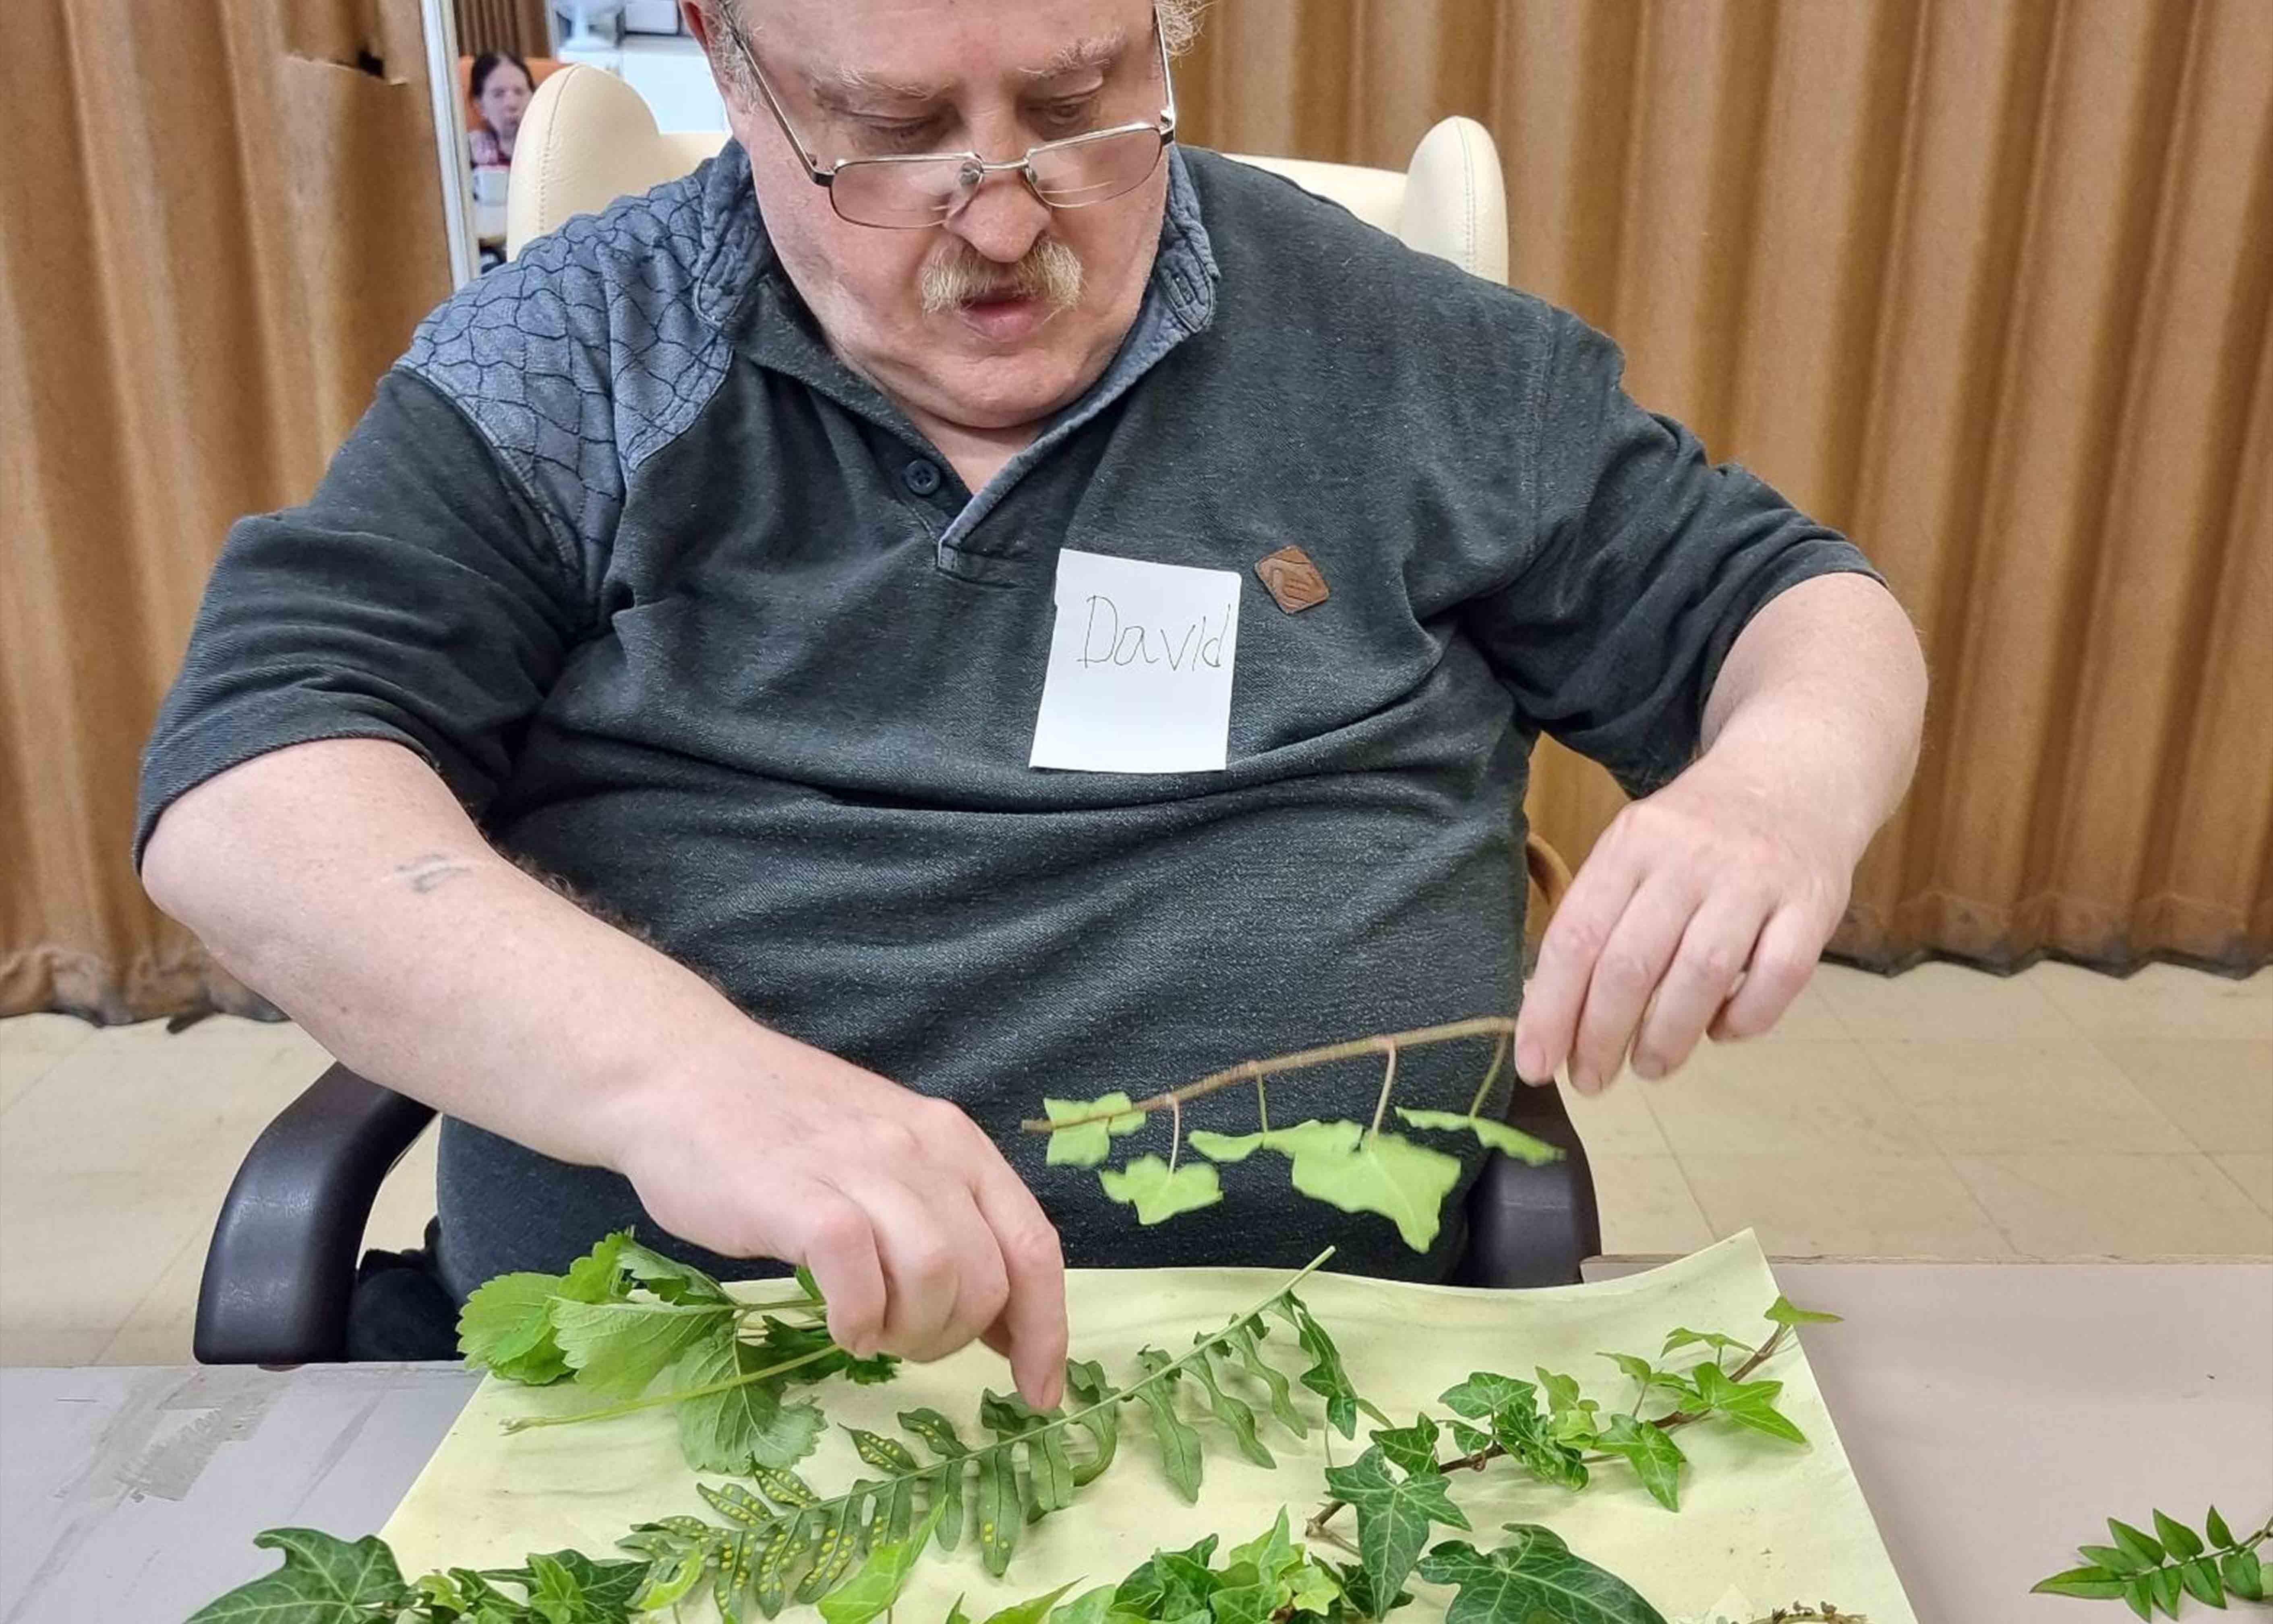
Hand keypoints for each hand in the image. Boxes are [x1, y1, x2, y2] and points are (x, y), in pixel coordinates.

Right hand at [608, 1031, 1067, 1407]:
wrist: (683, 1073)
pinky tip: (837, 1323)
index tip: (1040, 1393)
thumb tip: (1006, 1322)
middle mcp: (922, 1150)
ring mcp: (861, 1170)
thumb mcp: (890, 1157)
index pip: (1034, 1245)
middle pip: (989, 1278)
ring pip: (938, 1277)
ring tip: (869, 1329)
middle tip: (904, 1340)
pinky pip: (859, 1279)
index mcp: (955, 1142)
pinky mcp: (800, 1199)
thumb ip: (949, 1221)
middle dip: (957, 1336)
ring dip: (910, 1331)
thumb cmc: (786, 1129)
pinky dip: (857, 1321)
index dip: (1046, 1330)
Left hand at [1512, 751, 1863, 1094]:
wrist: (1797, 772)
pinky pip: (1776, 980)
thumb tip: (1551, 1013)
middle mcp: (1690, 858)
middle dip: (1601, 1037)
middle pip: (1632, 964)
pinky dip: (1743, 1020)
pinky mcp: (1813, 905)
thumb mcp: (1635, 850)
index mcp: (1632, 843)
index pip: (1577, 936)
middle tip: (1591, 1081)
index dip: (1550, 1009)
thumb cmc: (1697, 831)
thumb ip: (1599, 919)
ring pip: (1701, 976)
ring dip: (1667, 1039)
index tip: (1535, 1066)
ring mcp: (1755, 881)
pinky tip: (1720, 1032)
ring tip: (1649, 1067)